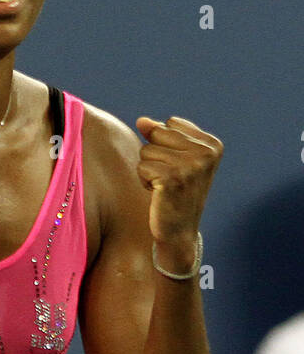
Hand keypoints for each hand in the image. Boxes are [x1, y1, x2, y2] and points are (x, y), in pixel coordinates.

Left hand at [135, 115, 222, 259]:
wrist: (178, 232)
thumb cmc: (174, 192)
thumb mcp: (173, 158)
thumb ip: (159, 134)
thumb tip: (142, 121)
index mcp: (212, 144)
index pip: (170, 123)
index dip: (165, 145)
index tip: (179, 168)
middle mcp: (206, 153)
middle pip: (157, 133)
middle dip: (155, 155)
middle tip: (170, 178)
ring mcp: (191, 165)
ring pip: (146, 150)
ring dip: (148, 169)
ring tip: (165, 186)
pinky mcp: (173, 178)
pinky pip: (142, 166)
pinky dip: (144, 181)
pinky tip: (159, 194)